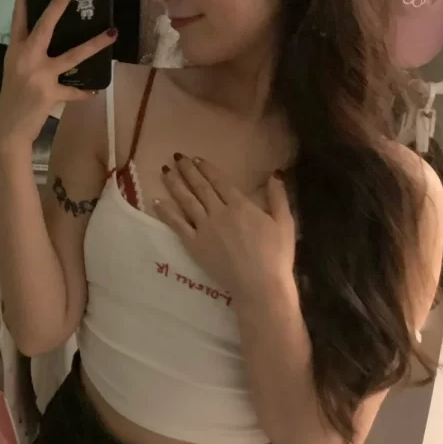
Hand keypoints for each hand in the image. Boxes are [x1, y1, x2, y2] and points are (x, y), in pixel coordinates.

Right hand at [0, 0, 116, 154]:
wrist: (9, 129)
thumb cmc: (14, 98)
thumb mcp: (16, 71)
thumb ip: (30, 55)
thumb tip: (50, 41)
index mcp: (15, 50)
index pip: (18, 17)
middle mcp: (26, 58)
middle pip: (44, 26)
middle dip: (57, 5)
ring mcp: (39, 75)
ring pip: (72, 55)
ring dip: (95, 44)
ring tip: (112, 32)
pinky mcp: (50, 93)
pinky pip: (75, 90)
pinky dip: (86, 91)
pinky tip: (96, 89)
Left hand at [154, 155, 296, 307]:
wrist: (260, 285)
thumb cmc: (276, 256)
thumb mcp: (285, 222)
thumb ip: (278, 197)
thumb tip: (275, 173)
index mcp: (240, 205)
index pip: (220, 181)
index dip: (206, 168)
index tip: (196, 159)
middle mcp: (219, 212)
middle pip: (200, 187)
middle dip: (187, 171)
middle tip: (176, 158)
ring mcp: (204, 229)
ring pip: (186, 201)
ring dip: (175, 185)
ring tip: (164, 172)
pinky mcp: (194, 245)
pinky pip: (177, 225)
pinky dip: (166, 212)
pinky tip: (157, 202)